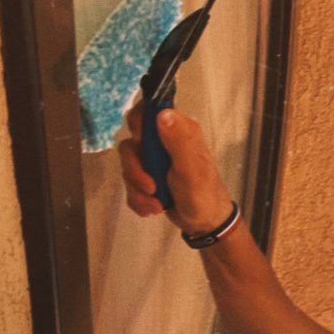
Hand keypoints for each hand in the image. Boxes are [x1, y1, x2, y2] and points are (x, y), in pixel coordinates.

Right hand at [118, 102, 233, 233]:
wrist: (205, 223)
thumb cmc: (203, 194)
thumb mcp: (191, 168)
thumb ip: (178, 141)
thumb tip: (162, 113)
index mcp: (179, 131)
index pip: (149, 110)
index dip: (138, 124)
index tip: (141, 144)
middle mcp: (164, 141)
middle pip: (132, 143)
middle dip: (135, 170)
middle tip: (151, 186)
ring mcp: (155, 160)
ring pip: (129, 167)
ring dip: (138, 190)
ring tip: (158, 204)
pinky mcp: (148, 177)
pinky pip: (130, 184)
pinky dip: (139, 199)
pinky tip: (154, 208)